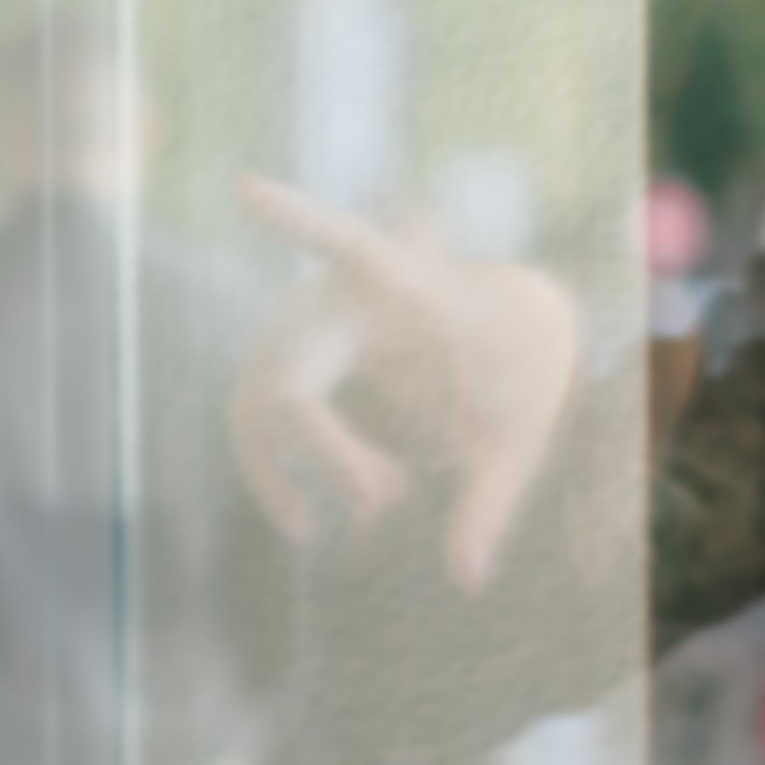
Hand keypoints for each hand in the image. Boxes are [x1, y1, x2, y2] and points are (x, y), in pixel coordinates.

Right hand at [230, 176, 583, 588]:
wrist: (503, 338)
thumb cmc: (515, 375)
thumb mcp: (520, 435)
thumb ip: (494, 500)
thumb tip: (469, 577)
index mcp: (405, 284)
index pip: (349, 245)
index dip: (295, 220)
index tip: (243, 187)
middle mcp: (333, 297)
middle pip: (293, 386)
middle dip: (328, 452)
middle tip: (387, 504)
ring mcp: (299, 326)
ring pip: (260, 411)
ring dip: (306, 471)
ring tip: (384, 507)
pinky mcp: (284, 361)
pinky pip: (254, 424)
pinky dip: (276, 476)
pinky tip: (310, 524)